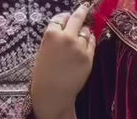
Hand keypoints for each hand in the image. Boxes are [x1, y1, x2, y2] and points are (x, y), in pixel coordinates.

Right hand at [31, 3, 94, 118]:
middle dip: (81, 11)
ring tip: (83, 34)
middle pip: (76, 19)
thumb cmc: (44, 73)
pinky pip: (92, 43)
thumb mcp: (44, 49)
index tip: (66, 20)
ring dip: (85, 31)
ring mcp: (79, 48)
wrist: (53, 92)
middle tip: (85, 6)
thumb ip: (55, 38)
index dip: (64, 19)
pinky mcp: (88, 58)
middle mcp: (66, 37)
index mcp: (51, 34)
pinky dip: (90, 41)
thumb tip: (68, 28)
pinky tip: (88, 42)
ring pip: (86, 31)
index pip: (60, 19)